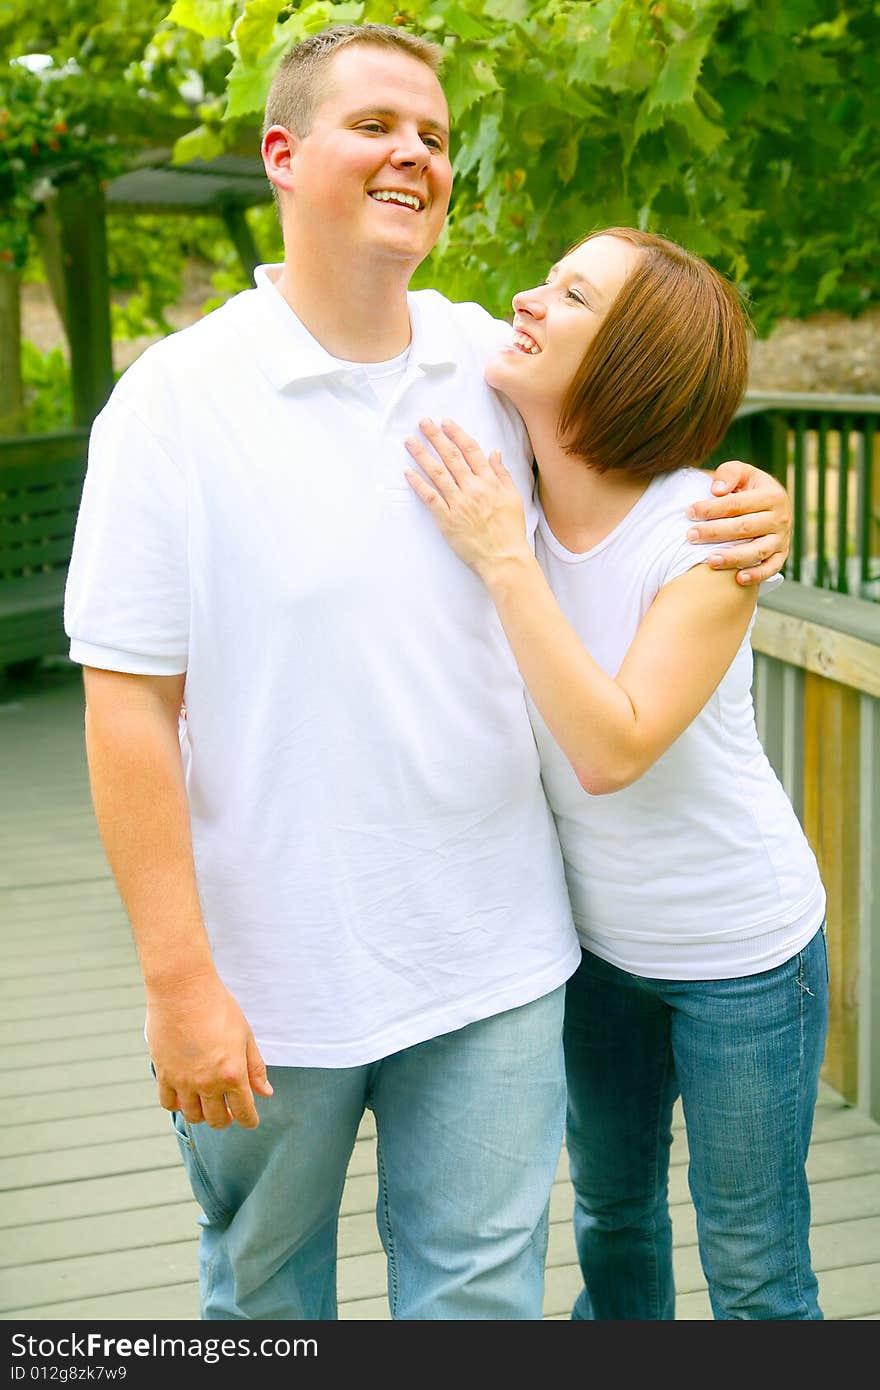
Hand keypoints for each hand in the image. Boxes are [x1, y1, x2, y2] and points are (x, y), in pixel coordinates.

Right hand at [146, 972, 272, 1128]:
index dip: (250, 1120)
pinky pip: (169, 1103)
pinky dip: (178, 1104)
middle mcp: (207, 1083)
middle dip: (227, 1119)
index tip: (251, 1121)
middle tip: (229, 1110)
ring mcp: (183, 1080)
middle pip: (217, 1120)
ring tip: (207, 1102)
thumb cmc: (219, 1007)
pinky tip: (185, 1095)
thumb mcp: (245, 1035)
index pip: (244, 1112)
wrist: (183, 990)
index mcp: (233, 1073)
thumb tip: (266, 1092)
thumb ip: (255, 1067)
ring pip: (193, 1116)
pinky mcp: (164, 1074)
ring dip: (203, 1114)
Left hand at [404, 417, 529, 578]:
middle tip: (423, 422)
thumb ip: (502, 473)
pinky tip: (408, 472)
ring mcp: (458, 503)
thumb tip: (494, 452)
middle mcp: (472, 488)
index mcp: (489, 481)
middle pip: (450, 457)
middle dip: (435, 437)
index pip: (470, 450)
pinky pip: (429, 497)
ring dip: (422, 454)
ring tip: (409, 441)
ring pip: (437, 473)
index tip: (445, 422)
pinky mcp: (447, 519)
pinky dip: (418, 483)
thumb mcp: (514, 497)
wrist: (504, 557)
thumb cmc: (510, 530)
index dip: (456, 433)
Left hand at [686, 460, 791, 584]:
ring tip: (709, 561)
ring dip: (733, 557)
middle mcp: (780, 518)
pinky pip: (771, 568)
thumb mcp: (741, 472)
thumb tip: (717, 490)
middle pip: (744, 528)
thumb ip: (729, 474)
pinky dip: (757, 575)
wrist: (771, 504)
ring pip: (757, 551)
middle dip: (715, 532)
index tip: (689, 512)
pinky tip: (739, 579)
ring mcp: (782, 538)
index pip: (737, 504)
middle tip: (690, 536)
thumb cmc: (748, 488)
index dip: (712, 508)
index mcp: (772, 495)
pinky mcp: (781, 555)